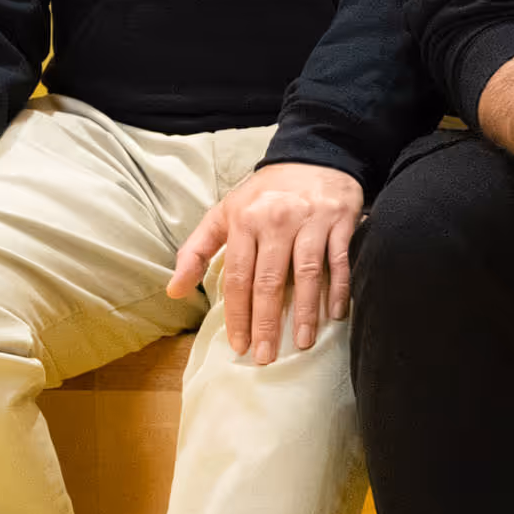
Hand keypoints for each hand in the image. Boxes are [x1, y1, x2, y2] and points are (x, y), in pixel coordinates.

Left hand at [167, 159, 366, 361]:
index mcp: (244, 221)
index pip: (237, 277)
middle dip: (266, 323)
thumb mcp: (224, 214)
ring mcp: (310, 220)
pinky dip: (338, 290)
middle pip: (269, 281)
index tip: (239, 345)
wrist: (313, 156)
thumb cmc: (265, 194)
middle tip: (265, 356)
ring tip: (301, 343)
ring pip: (306, 275)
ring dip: (304, 313)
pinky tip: (334, 316)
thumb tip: (173, 291)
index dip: (237, 314)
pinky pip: (339, 261)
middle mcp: (276, 220)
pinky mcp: (341, 221)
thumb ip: (196, 250)